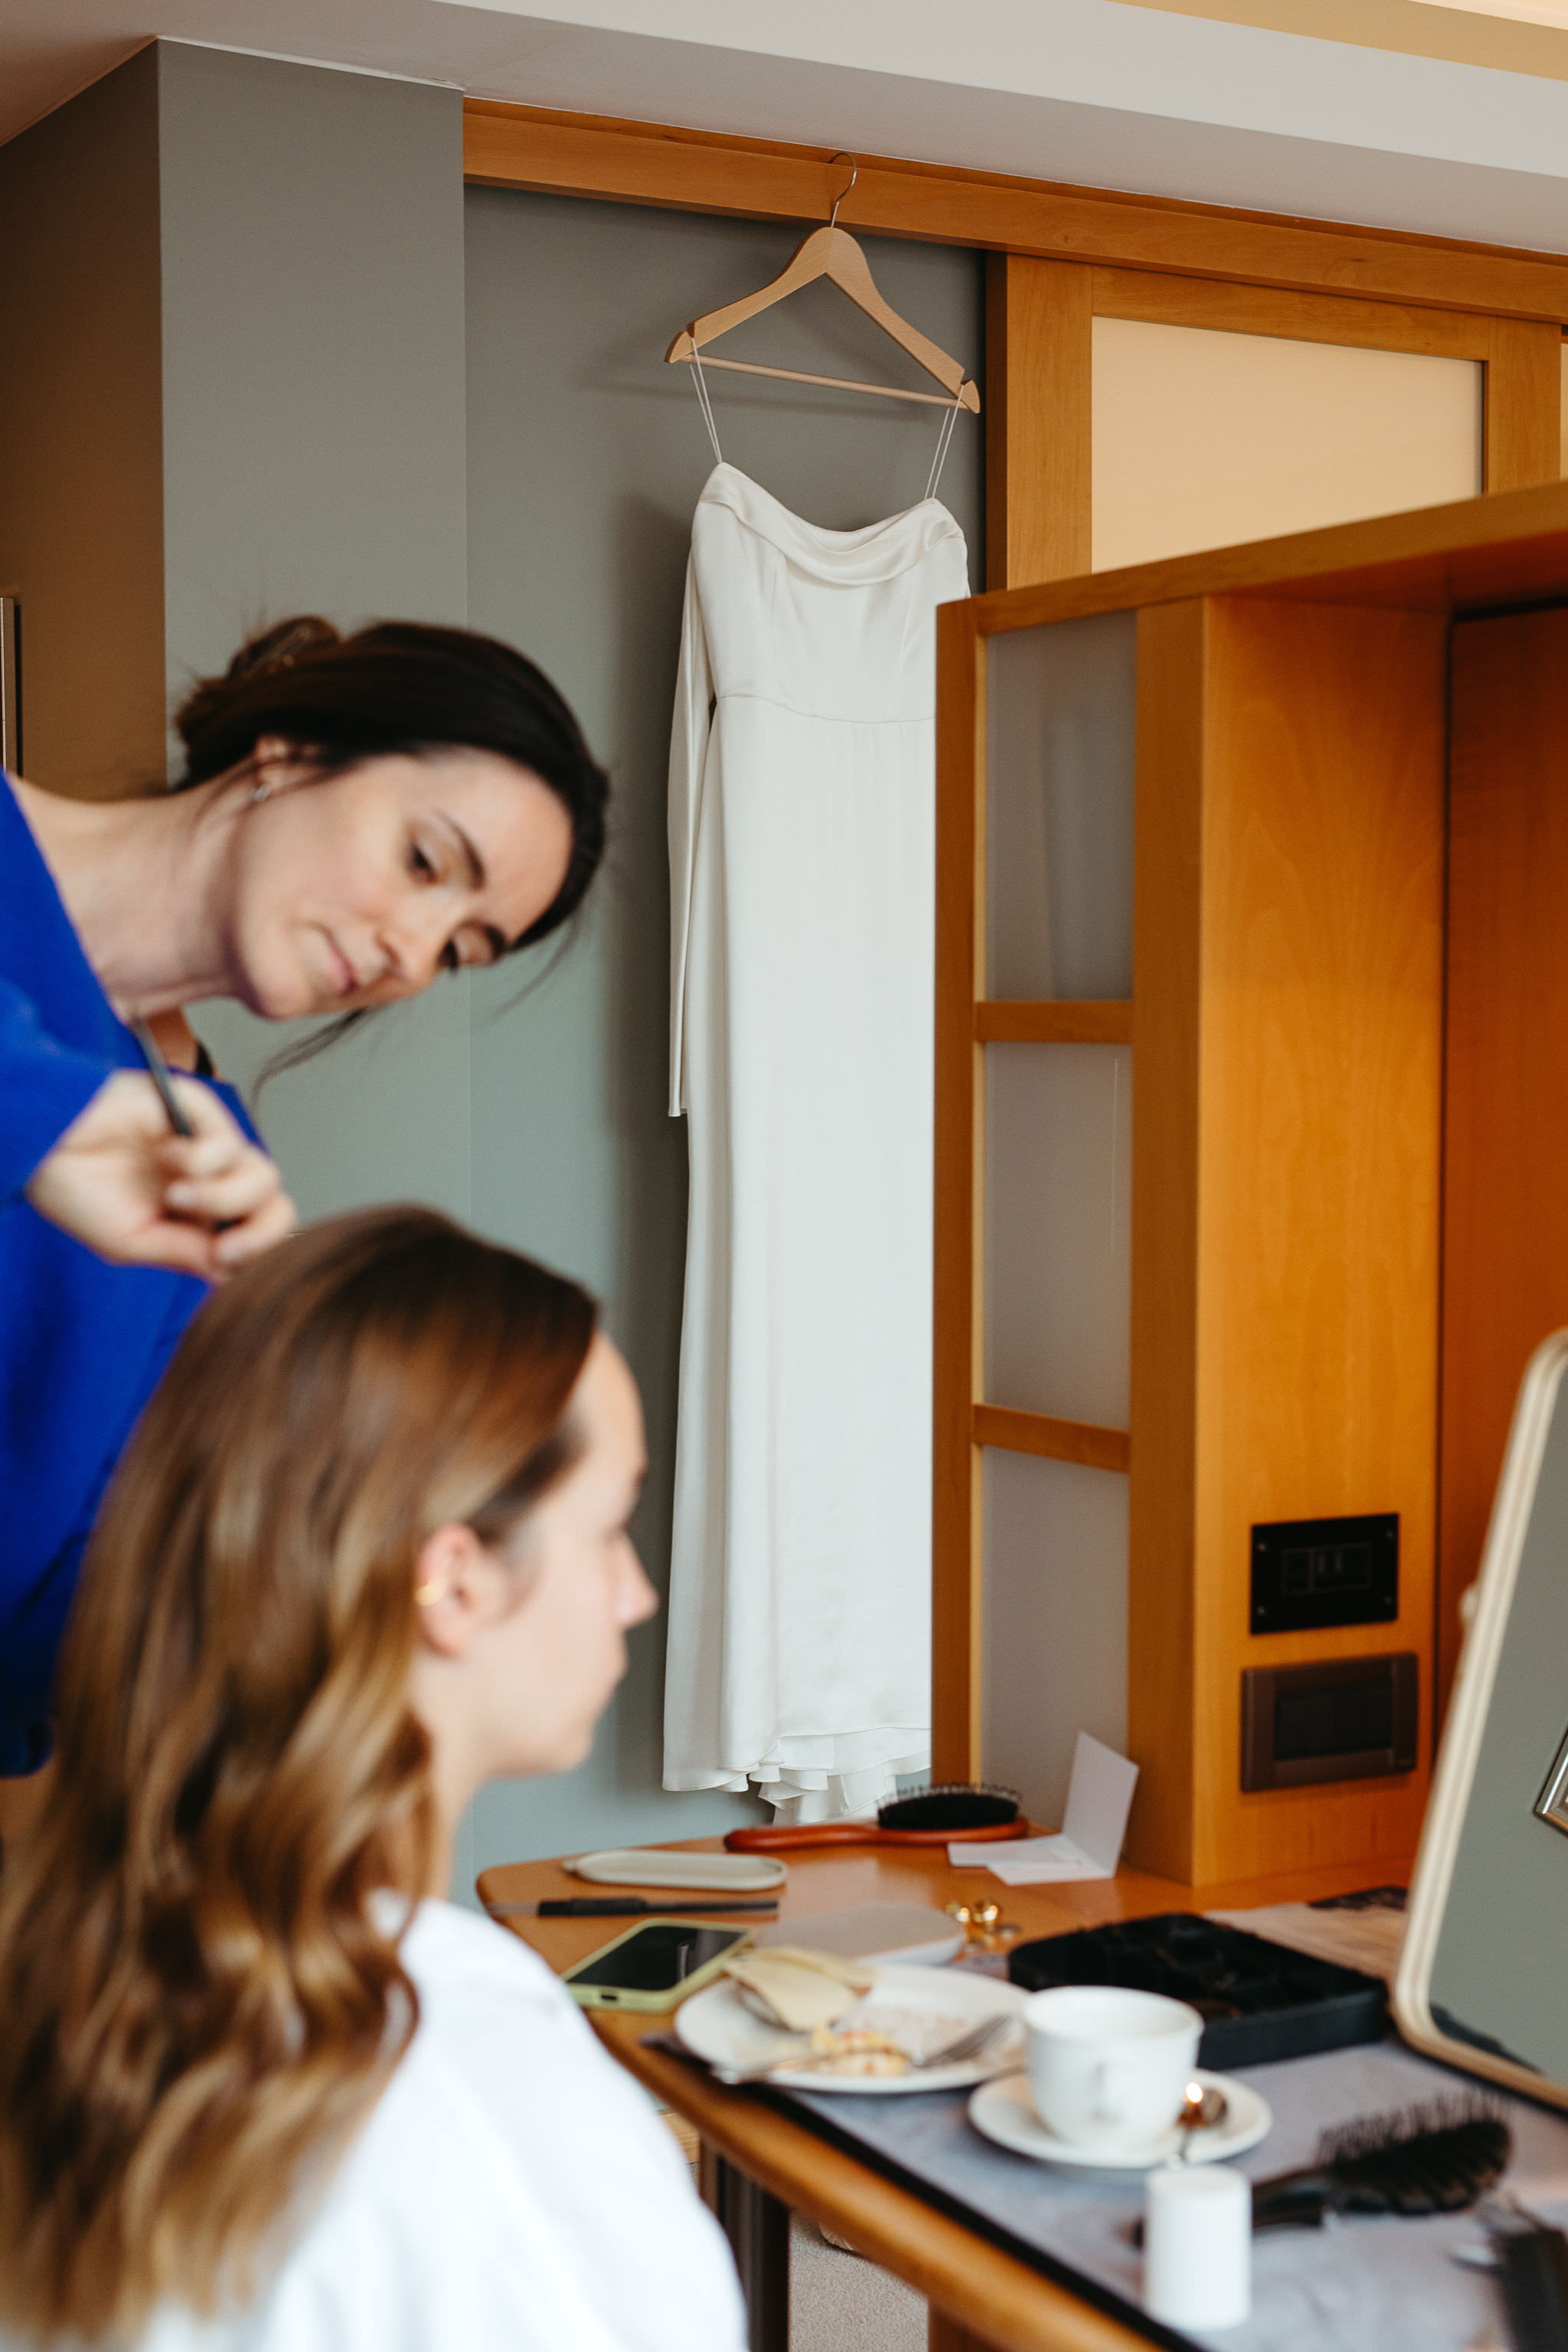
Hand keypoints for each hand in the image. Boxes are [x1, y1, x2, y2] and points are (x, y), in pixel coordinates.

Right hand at [24, 1069, 295, 1279]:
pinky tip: (163, 1153)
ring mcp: (208, 1146)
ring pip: (262, 1176)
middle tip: (223, 1247)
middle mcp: (212, 1181)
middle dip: (259, 1234)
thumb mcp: (131, 1241)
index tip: (223, 1261)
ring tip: (175, 1196)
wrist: (40, 1146)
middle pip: (275, 1206)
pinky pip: (229, 1142)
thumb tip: (232, 1273)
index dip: (255, 1251)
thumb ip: (185, 1253)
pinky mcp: (199, 1111)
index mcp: (200, 1215)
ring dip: (222, 1197)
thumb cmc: (75, 1191)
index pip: (256, 1233)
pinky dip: (200, 1159)